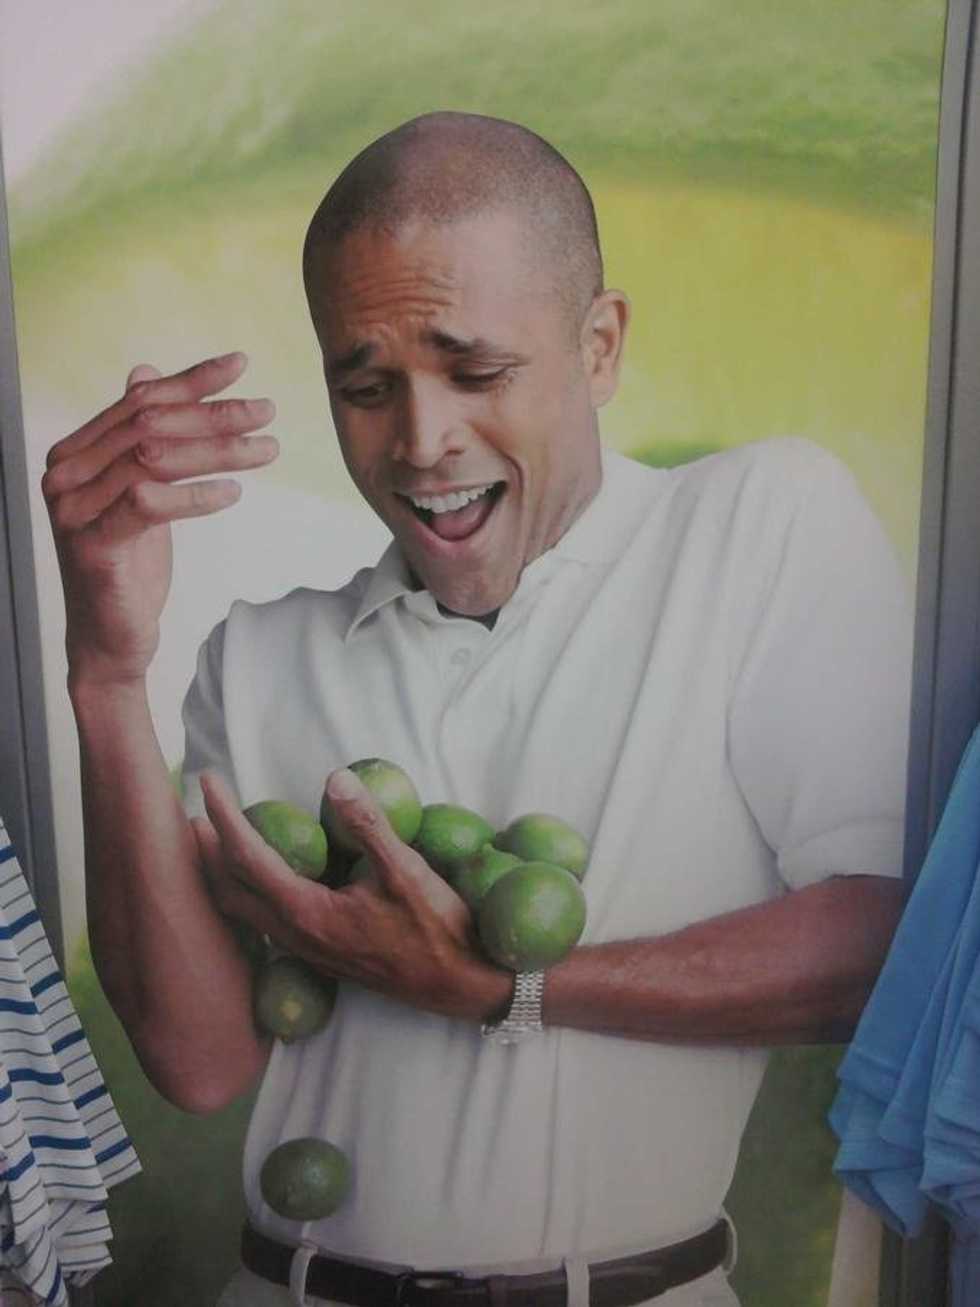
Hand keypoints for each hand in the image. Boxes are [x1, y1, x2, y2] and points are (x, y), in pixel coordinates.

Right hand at [42, 353, 277, 688]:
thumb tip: (145, 371)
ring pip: (154, 459)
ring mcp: (74, 509)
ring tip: (265, 449)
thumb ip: (138, 437)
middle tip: (267, 411)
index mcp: (75, 452)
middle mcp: (66, 473)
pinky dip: (196, 495)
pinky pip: (149, 504)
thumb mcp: (138, 492)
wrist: (110, 638)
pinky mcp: (93, 546)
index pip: (139, 401)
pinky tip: (233, 492)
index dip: (191, 380)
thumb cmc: (129, 564)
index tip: (241, 365)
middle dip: (215, 414)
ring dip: (218, 450)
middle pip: (150, 426)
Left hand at [193, 768, 510, 1021]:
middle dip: (207, 848)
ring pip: (244, 911)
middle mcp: (296, 936)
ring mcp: (307, 950)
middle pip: (230, 889)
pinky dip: (246, 893)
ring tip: (214, 841)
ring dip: (222, 873)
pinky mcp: (320, 955)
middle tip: (196, 810)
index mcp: (308, 913)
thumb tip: (335, 779)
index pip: (248, 857)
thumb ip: (368, 825)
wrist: (459, 985)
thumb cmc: (436, 929)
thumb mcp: (406, 871)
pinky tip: (261, 880)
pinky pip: (263, 922)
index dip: (225, 816)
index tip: (209, 781)